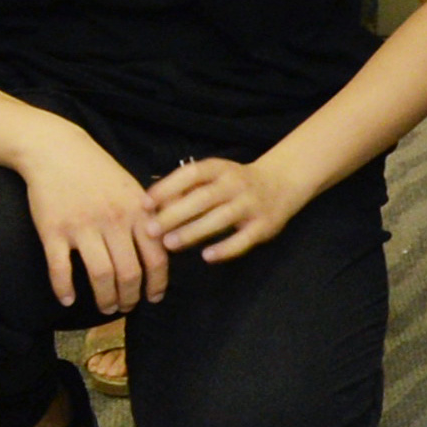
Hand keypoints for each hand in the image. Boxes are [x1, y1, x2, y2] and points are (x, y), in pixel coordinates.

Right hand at [23, 126, 169, 312]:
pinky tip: (67, 300)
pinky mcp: (53, 230)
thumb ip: (151, 214)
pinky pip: (60, 268)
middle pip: (129, 272)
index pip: (156, 256)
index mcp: (138, 211)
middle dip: (130, 297)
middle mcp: (114, 221)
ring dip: (104, 298)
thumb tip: (169, 241)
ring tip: (105, 308)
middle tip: (126, 307)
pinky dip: (64, 288)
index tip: (154, 298)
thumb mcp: (133, 188)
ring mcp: (82, 226)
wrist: (57, 151)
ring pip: (100, 274)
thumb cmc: (98, 170)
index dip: (157, 283)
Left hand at [143, 151, 313, 262]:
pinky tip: (207, 257)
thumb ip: (187, 189)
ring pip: (221, 218)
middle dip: (175, 214)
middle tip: (150, 231)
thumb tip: (150, 208)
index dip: (167, 187)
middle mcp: (237, 183)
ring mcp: (252, 204)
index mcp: (221, 169)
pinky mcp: (264, 225)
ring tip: (170, 244)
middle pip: (203, 198)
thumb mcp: (214, 176)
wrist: (282, 183)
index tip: (144, 204)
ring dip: (194, 231)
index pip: (191, 173)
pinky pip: (244, 239)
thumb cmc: (234, 183)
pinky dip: (225, 249)